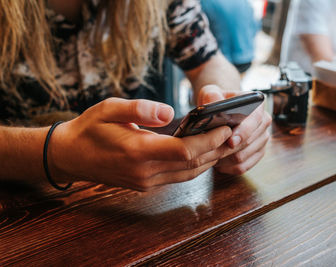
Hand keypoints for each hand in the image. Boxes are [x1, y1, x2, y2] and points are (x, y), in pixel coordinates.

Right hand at [48, 97, 231, 190]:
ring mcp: (147, 182)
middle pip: (193, 164)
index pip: (185, 151)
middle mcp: (146, 172)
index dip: (210, 140)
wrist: (71, 156)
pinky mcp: (147, 184)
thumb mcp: (110, 108)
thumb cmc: (90, 129)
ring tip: (226, 142)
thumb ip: (140, 109)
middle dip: (218, 149)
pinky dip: (196, 166)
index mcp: (138, 152)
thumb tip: (169, 113)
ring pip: (190, 174)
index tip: (226, 127)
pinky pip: (180, 177)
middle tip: (235, 133)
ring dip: (210, 159)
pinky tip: (205, 153)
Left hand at [197, 85, 271, 174]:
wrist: (221, 110)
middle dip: (229, 148)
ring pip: (244, 156)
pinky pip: (244, 166)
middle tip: (211, 151)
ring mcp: (262, 138)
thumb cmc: (217, 100)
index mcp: (257, 104)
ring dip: (226, 158)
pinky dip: (228, 167)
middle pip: (249, 142)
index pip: (255, 120)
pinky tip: (217, 163)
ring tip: (210, 155)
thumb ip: (212, 95)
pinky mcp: (257, 153)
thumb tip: (214, 103)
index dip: (243, 132)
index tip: (230, 141)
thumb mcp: (211, 92)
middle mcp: (264, 121)